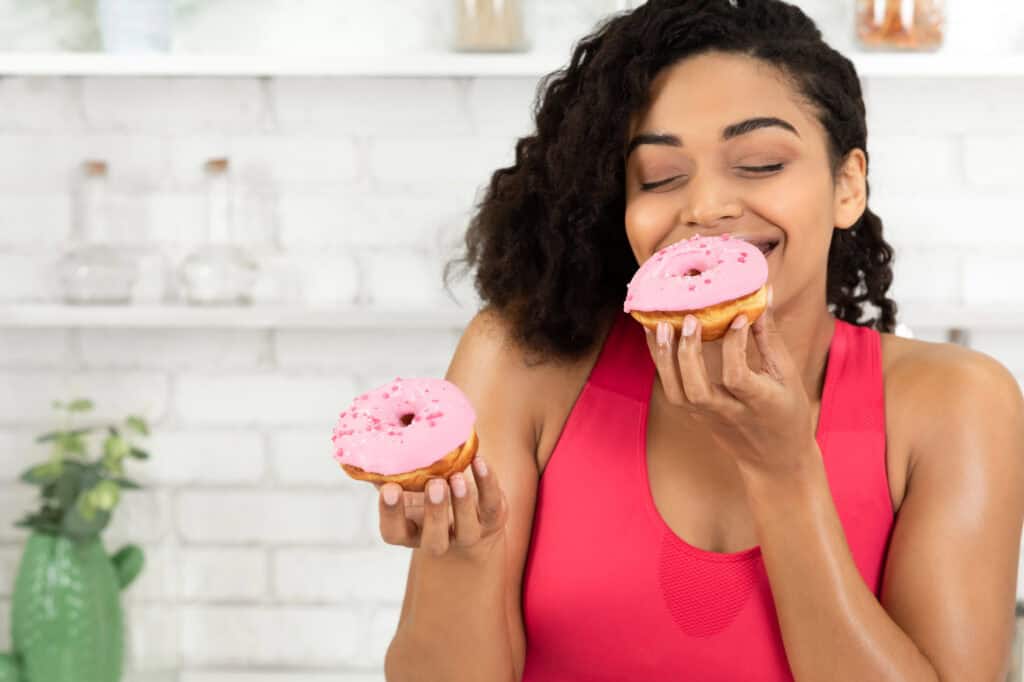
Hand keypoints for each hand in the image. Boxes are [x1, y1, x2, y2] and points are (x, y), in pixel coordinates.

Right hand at [374, 454, 507, 559]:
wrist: (472, 517)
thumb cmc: (427, 494)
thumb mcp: (407, 486)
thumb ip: (388, 471)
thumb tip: (365, 442)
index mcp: (410, 532)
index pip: (394, 533)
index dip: (391, 515)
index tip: (390, 489)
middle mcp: (438, 539)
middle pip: (434, 541)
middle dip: (434, 513)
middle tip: (433, 484)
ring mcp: (468, 533)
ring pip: (466, 529)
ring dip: (462, 503)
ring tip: (456, 476)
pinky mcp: (492, 520)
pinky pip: (492, 506)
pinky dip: (487, 484)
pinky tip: (479, 461)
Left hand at [642, 286, 816, 478]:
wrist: (775, 461)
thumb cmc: (787, 414)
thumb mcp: (786, 377)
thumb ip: (769, 337)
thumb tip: (764, 295)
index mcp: (759, 403)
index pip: (737, 376)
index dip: (735, 345)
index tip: (738, 316)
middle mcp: (728, 413)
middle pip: (697, 390)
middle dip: (688, 354)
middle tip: (688, 319)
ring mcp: (708, 417)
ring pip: (677, 394)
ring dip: (664, 359)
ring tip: (660, 325)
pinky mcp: (695, 415)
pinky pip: (673, 390)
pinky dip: (662, 363)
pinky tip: (658, 337)